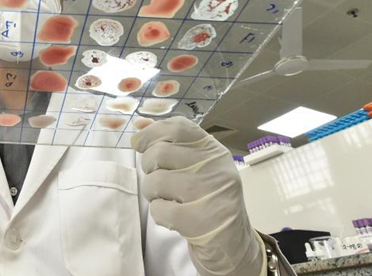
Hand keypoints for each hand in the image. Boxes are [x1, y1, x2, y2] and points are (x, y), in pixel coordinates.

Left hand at [132, 116, 264, 275]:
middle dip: (148, 167)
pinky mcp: (200, 221)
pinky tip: (174, 217)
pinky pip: (158, 209)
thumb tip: (139, 128)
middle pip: (159, 152)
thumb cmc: (208, 200)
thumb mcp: (199, 167)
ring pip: (155, 181)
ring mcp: (209, 194)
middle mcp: (215, 168)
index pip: (178, 127)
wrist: (233, 244)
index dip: (151, 132)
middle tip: (158, 179)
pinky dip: (159, 214)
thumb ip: (172, 145)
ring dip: (152, 192)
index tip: (139, 143)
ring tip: (167, 198)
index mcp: (214, 151)